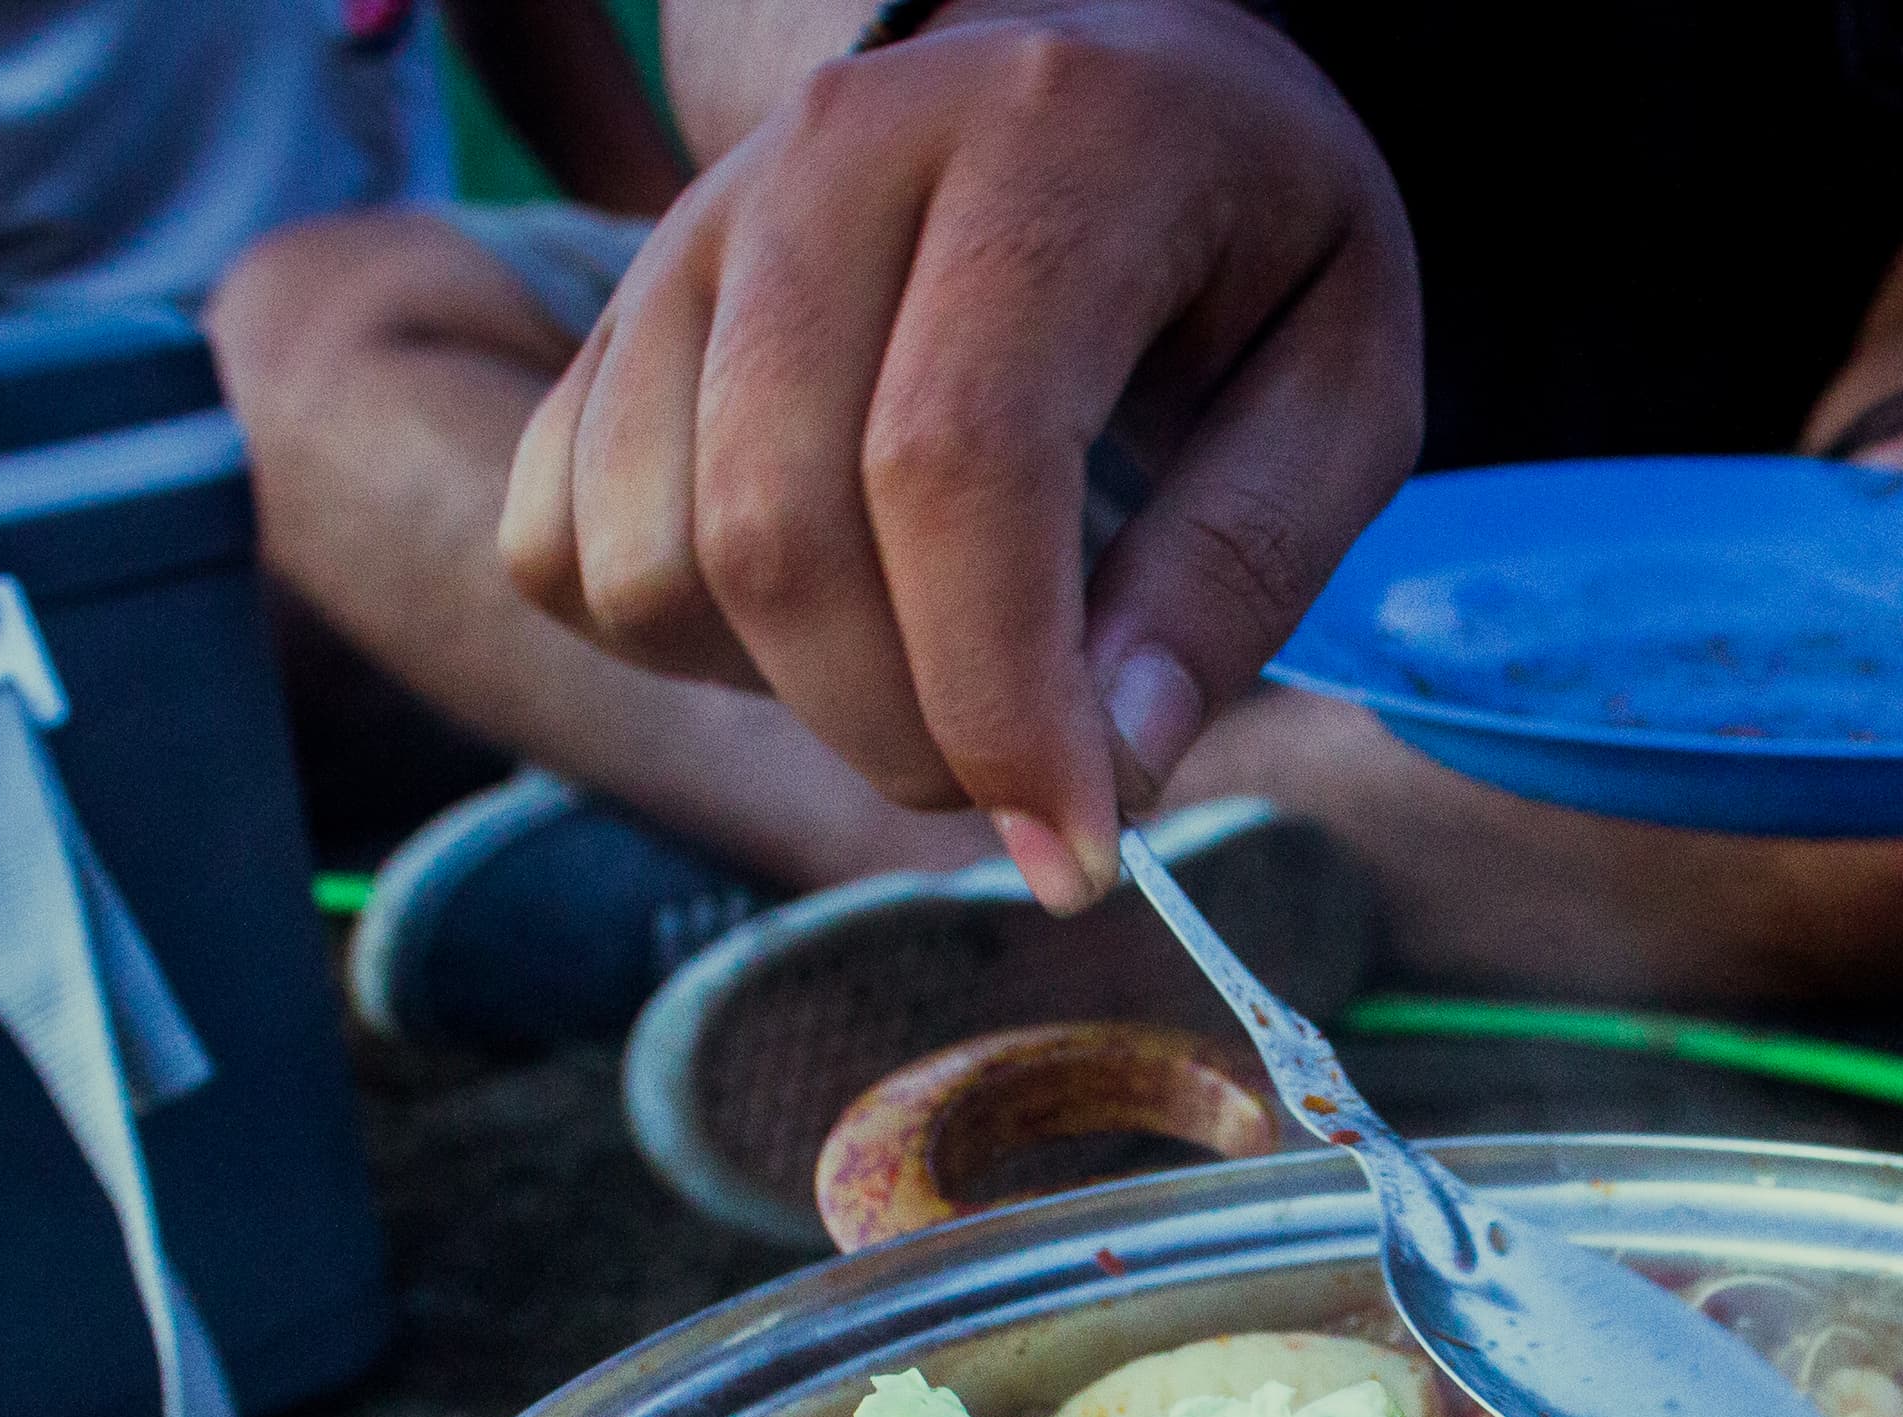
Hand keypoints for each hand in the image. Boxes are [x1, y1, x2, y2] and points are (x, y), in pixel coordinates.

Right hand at [499, 0, 1421, 909]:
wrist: (1078, 67)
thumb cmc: (1234, 233)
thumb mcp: (1341, 375)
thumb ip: (1240, 564)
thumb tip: (1113, 763)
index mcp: (1047, 138)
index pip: (953, 462)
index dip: (999, 698)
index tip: (1077, 851)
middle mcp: (834, 154)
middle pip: (780, 532)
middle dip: (905, 736)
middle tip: (1030, 784)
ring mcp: (691, 225)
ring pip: (652, 562)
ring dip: (798, 700)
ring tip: (941, 661)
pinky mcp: (608, 306)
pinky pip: (561, 550)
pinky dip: (684, 645)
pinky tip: (823, 609)